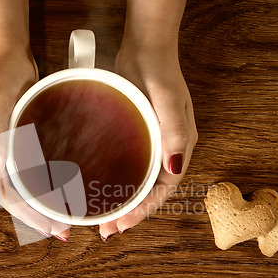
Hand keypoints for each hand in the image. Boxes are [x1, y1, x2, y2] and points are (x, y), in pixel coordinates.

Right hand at [0, 48, 70, 241]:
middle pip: (12, 196)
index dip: (26, 212)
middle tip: (61, 231)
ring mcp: (4, 152)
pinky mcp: (18, 144)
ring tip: (62, 219)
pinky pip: (30, 172)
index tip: (49, 226)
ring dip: (40, 204)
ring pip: (21, 187)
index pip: (3, 193)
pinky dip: (44, 186)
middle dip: (36, 216)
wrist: (7, 56)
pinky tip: (60, 192)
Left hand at [99, 42, 197, 239]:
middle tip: (106, 230)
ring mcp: (151, 143)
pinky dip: (115, 179)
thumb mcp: (168, 101)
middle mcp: (166, 150)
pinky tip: (98, 186)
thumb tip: (176, 169)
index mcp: (179, 148)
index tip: (122, 225)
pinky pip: (128, 164)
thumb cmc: (159, 72)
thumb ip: (175, 133)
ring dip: (122, 200)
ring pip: (138, 181)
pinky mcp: (136, 135)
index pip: (164, 189)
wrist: (146, 48)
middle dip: (130, 212)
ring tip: (101, 217)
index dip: (144, 210)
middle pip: (150, 190)